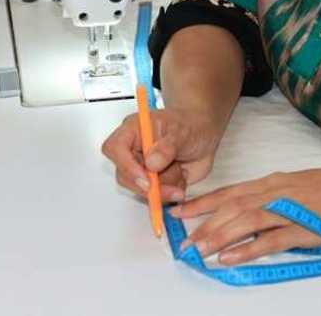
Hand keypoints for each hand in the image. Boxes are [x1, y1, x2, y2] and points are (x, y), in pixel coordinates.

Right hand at [100, 108, 223, 201]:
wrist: (205, 133)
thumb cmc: (190, 124)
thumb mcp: (183, 131)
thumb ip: (168, 146)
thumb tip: (151, 163)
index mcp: (134, 130)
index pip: (115, 148)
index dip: (127, 166)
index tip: (147, 179)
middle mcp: (133, 150)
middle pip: (124, 176)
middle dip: (150, 186)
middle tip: (173, 189)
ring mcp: (142, 167)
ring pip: (142, 189)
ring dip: (165, 186)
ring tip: (181, 170)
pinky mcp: (153, 182)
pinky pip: (156, 196)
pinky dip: (171, 191)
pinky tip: (182, 176)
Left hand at [171, 167, 320, 264]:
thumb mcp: (304, 190)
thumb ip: (279, 199)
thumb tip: (256, 214)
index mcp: (277, 181)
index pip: (233, 190)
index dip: (205, 201)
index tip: (182, 211)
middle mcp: (279, 191)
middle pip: (232, 205)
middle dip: (203, 221)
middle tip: (181, 238)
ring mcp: (292, 208)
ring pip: (245, 220)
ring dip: (219, 235)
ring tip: (198, 250)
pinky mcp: (306, 227)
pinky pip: (270, 239)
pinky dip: (247, 248)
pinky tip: (230, 258)